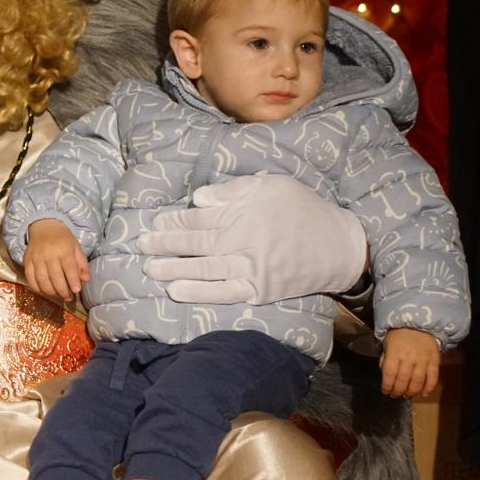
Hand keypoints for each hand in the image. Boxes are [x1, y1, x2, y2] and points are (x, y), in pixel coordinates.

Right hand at [22, 219, 88, 303]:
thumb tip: (85, 280)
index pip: (69, 268)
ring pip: (42, 281)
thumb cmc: (63, 240)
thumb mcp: (76, 248)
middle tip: (69, 297)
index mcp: (64, 249)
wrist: (44, 227)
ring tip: (59, 296)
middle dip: (63, 291)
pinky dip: (38, 289)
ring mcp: (36, 259)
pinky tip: (46, 292)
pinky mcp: (27, 262)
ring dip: (51, 292)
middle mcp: (48, 254)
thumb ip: (82, 264)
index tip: (76, 291)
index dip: (73, 281)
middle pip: (55, 277)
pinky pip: (31, 280)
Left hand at [137, 175, 367, 304]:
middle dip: (164, 244)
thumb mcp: (270, 186)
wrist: (338, 246)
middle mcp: (242, 240)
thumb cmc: (303, 209)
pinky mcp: (258, 290)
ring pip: (203, 268)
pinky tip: (175, 292)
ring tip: (148, 268)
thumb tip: (198, 198)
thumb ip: (233, 190)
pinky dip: (197, 293)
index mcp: (243, 212)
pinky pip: (222, 293)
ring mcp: (249, 268)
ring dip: (172, 268)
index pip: (198, 217)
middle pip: (195, 242)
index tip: (154, 224)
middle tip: (141, 246)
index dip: (173, 221)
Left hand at [380, 329, 440, 397]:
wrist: (419, 323)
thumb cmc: (399, 335)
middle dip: (398, 391)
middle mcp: (409, 357)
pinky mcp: (434, 360)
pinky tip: (423, 393)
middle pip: (403, 380)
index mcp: (395, 352)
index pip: (390, 373)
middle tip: (395, 395)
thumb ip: (385, 360)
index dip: (387, 385)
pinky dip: (429, 388)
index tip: (385, 391)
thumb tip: (386, 376)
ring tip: (406, 394)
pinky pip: (433, 377)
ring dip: (411, 391)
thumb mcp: (387, 344)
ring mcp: (423, 359)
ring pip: (417, 381)